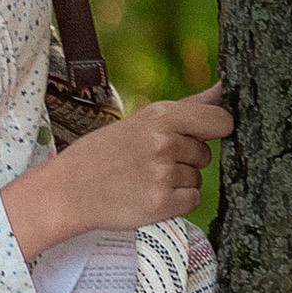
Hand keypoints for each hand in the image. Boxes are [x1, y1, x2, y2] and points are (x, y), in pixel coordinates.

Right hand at [0, 84, 233, 255]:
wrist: (68, 190)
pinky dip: (176, 202)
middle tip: (150, 161)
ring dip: (178, 181)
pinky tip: (150, 195)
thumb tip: (223, 87)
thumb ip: (188, 106)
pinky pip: (192, 201)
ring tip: (144, 178)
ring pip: (196, 179)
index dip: (217, 130)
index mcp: (162, 115)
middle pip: (205, 154)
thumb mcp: (142, 120)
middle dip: (186, 159)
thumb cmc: (105, 152)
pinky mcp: (161, 204)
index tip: (202, 136)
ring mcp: (163, 174)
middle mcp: (164, 143)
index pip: (220, 121)